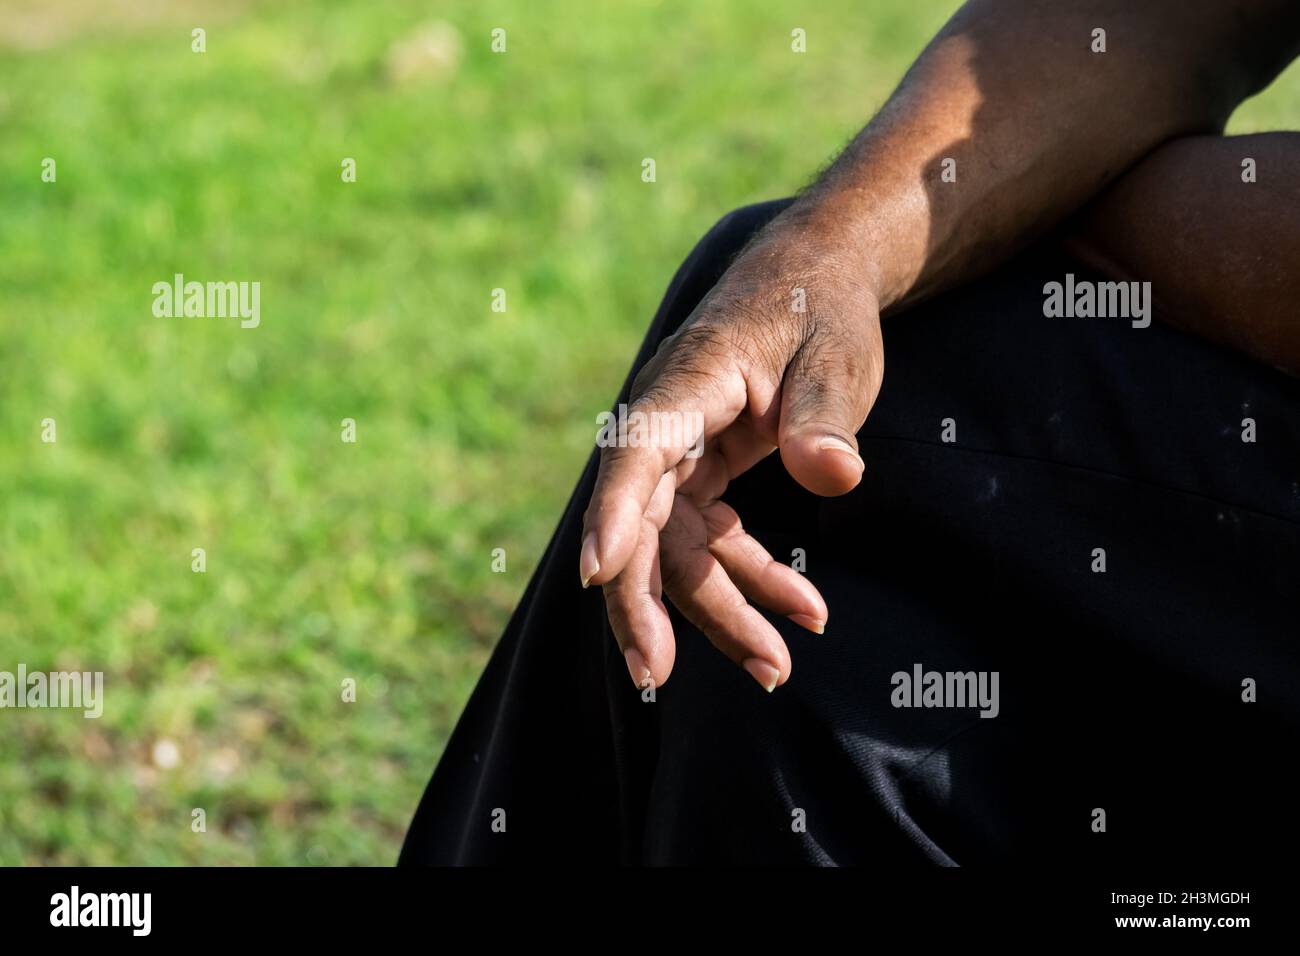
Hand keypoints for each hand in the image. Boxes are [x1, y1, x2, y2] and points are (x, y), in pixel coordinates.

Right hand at [581, 207, 884, 691]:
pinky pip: (710, 540)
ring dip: (720, 610)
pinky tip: (802, 612)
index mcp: (689, 382)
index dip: (614, 512)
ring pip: (676, 548)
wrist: (815, 277)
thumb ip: (826, 415)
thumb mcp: (837, 355)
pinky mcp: (701, 472)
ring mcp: (679, 452)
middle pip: (640, 523)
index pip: (637, 451)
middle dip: (647, 602)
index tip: (596, 571)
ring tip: (777, 669)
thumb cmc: (822, 308)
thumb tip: (831, 476)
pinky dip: (750, 580)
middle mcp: (667, 423)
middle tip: (658, 676)